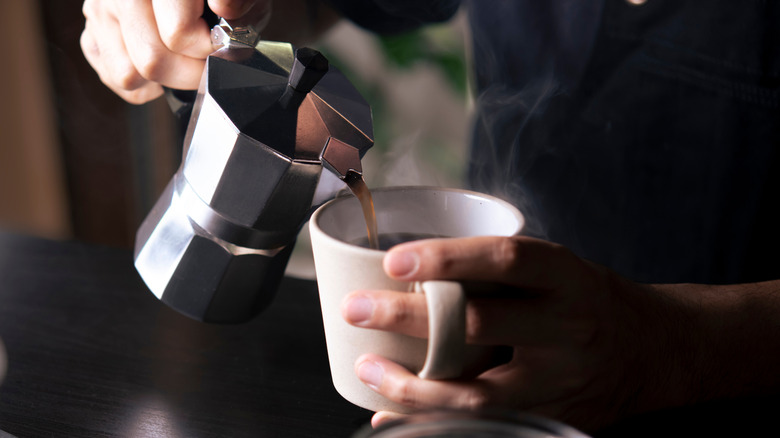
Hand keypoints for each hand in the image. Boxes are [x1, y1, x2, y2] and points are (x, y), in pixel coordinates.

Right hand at [80, 0, 270, 103]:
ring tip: (184, 59)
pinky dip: (144, 83)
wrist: (189, 0)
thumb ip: (239, 1)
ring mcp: (99, 10)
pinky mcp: (91, 31)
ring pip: (129, 74)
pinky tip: (164, 60)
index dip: (209, 50)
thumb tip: (225, 7)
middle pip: (151, 60)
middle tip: (206, 60)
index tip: (223, 46)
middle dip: (189, 72)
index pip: (178, 34)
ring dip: (165, 79)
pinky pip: (115, 78)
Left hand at [341, 236, 699, 431]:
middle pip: (480, 325)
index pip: (505, 260)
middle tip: (355, 309)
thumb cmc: (586, 301)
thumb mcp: (558, 270)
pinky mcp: (551, 418)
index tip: (394, 261)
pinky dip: (433, 421)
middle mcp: (566, 329)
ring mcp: (559, 381)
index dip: (448, 259)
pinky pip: (484, 424)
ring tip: (367, 367)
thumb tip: (412, 269)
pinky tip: (391, 414)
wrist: (653, 353)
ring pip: (477, 392)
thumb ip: (501, 271)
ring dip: (411, 384)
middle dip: (408, 319)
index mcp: (566, 278)